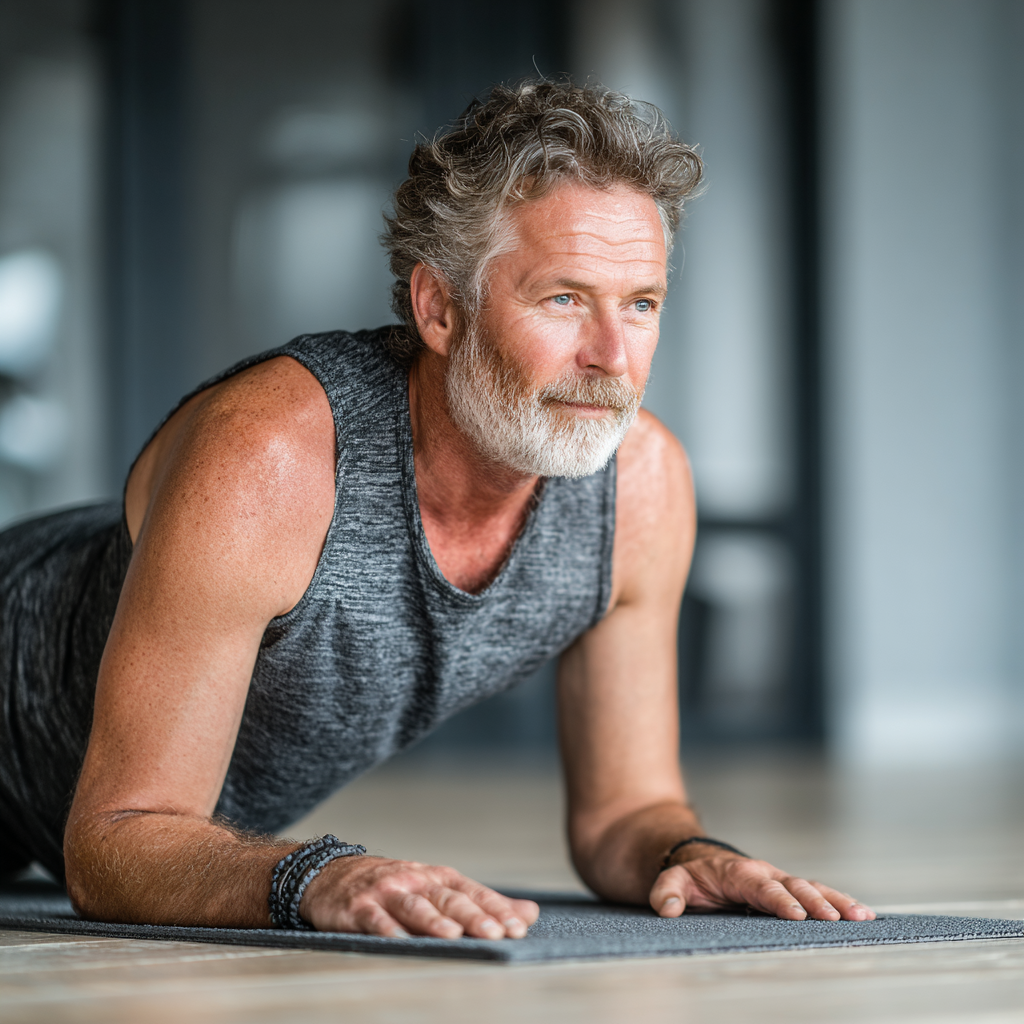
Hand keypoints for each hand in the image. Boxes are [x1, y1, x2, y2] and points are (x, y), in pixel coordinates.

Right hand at [300, 855, 539, 938]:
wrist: (333, 875)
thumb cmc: (395, 887)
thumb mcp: (439, 888)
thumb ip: (483, 903)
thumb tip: (530, 913)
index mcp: (439, 878)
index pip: (473, 892)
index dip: (497, 909)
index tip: (520, 926)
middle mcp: (416, 881)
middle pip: (449, 899)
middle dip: (474, 917)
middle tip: (497, 933)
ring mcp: (387, 893)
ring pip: (415, 906)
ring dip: (434, 921)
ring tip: (453, 934)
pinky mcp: (358, 908)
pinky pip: (374, 919)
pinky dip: (387, 929)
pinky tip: (399, 940)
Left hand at [649, 847, 875, 921]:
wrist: (700, 861)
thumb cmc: (690, 876)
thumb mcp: (672, 881)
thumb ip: (668, 892)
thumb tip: (667, 907)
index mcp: (739, 872)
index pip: (761, 887)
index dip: (778, 901)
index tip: (797, 916)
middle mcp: (765, 874)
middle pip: (793, 886)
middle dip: (815, 902)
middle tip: (835, 919)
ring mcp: (780, 881)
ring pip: (812, 887)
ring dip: (837, 900)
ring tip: (862, 915)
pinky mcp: (790, 891)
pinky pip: (818, 893)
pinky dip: (840, 902)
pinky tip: (863, 915)